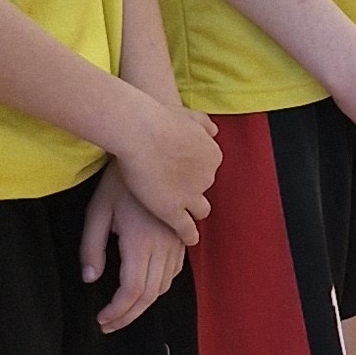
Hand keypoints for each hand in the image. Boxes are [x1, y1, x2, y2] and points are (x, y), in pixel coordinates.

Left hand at [81, 170, 185, 330]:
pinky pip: (174, 272)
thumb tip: (90, 278)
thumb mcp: (97, 211)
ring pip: (164, 286)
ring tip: (123, 311)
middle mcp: (163, 246)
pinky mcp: (181, 235)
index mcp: (141, 242)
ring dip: (144, 304)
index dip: (117, 312)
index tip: (101, 319)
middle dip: (128, 315)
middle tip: (109, 324)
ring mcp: (176, 241)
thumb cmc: (119, 179)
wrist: (150, 150)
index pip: (131, 291)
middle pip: (150, 295)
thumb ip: (91, 247)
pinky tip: (145, 288)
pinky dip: (160, 287)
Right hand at [105, 86, 217, 243]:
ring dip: (192, 212)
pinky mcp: (172, 211)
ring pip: (199, 210)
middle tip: (175, 189)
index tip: (183, 172)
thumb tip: (214, 130)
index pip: (207, 169)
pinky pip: (186, 229)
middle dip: (192, 190)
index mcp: (212, 155)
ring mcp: (190, 196)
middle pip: (203, 188)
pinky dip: (189, 235)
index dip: (194, 172)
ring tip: (184, 217)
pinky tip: (189, 240)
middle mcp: (207, 177)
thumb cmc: (158, 117)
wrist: (141, 131)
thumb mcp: (187, 114)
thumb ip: (202, 123)